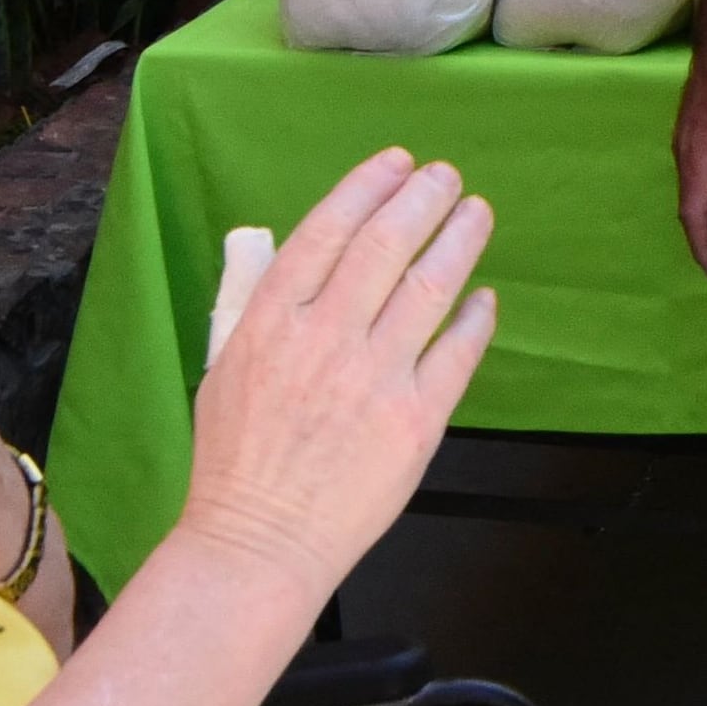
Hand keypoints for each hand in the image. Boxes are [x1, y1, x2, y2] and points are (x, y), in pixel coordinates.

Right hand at [180, 148, 500, 591]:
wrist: (260, 541)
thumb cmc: (235, 463)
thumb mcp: (223, 366)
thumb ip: (253, 304)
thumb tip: (274, 247)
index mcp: (270, 320)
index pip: (328, 228)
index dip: (367, 187)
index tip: (395, 164)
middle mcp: (324, 338)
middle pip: (385, 245)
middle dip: (422, 199)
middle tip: (446, 178)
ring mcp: (373, 377)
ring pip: (429, 287)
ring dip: (458, 241)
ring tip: (475, 214)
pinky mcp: (415, 419)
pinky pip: (456, 353)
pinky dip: (473, 318)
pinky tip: (482, 298)